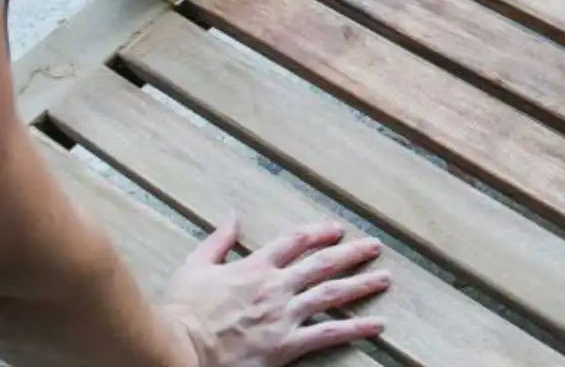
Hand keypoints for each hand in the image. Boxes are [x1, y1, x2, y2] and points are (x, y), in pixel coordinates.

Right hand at [159, 216, 390, 366]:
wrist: (179, 349)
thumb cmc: (183, 311)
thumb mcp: (195, 266)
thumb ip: (218, 241)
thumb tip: (231, 216)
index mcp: (255, 267)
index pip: (294, 242)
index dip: (318, 233)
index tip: (337, 229)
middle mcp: (275, 286)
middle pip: (322, 263)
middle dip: (351, 252)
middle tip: (374, 247)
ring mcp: (283, 315)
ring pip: (331, 294)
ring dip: (361, 284)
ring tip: (384, 278)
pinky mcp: (286, 344)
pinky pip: (328, 333)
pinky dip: (355, 328)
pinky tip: (376, 324)